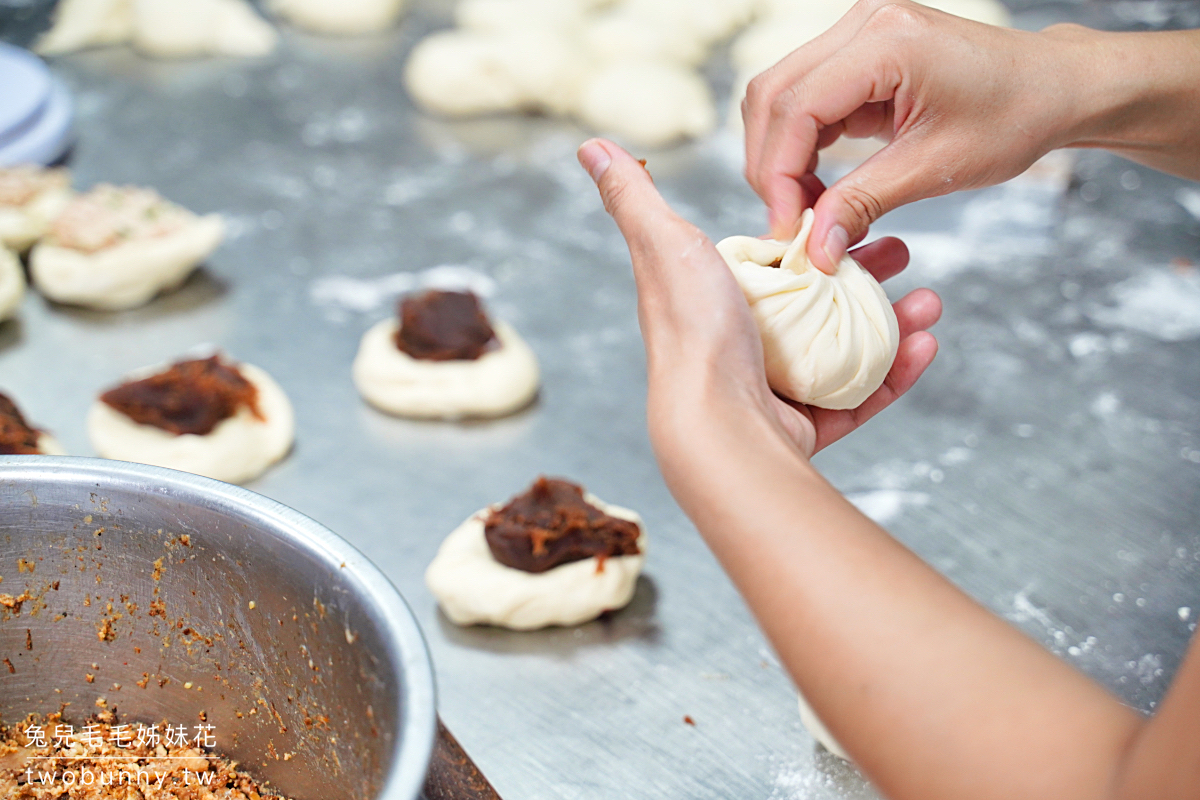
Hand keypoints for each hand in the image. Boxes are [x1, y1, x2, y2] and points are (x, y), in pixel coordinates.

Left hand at [577, 138, 940, 459]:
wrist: (717, 425)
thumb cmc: (691, 331)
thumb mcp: (663, 244)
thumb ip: (634, 197)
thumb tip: (591, 146)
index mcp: (715, 299)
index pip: (775, 258)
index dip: (817, 232)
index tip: (857, 208)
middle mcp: (743, 344)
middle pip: (818, 301)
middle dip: (867, 274)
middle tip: (903, 252)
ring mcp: (775, 389)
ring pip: (848, 348)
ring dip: (893, 321)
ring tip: (929, 301)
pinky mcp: (805, 427)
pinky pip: (862, 394)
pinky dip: (897, 370)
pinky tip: (927, 344)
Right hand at [742, 0, 1089, 271]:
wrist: (1051, 87)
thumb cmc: (1013, 117)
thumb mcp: (936, 168)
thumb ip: (864, 203)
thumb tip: (813, 250)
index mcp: (888, 42)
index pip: (796, 107)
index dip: (778, 173)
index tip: (785, 228)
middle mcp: (864, 23)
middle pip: (771, 94)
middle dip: (768, 166)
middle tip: (786, 223)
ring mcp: (857, 33)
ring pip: (778, 96)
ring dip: (778, 156)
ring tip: (804, 206)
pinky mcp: (857, 52)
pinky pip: (802, 98)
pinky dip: (798, 146)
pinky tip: (816, 184)